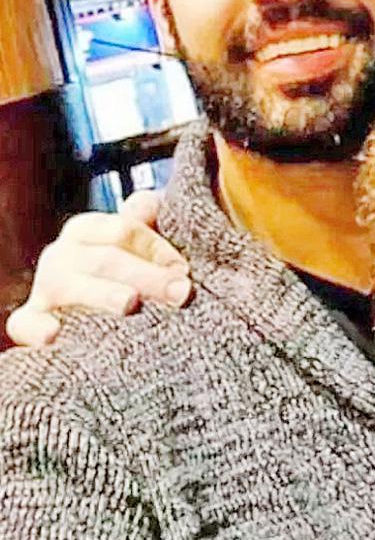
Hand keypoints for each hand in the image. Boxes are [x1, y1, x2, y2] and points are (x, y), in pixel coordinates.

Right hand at [5, 191, 190, 347]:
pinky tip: (55, 335)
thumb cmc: (121, 273)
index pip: (123, 229)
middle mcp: (61, 254)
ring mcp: (44, 288)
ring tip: (131, 303)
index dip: (157, 247)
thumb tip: (149, 204)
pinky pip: (25, 324)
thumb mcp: (134, 243)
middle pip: (106, 260)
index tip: (184, 270)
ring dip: (104, 294)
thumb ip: (146, 219)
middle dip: (147, 276)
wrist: (84, 316)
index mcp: (86, 229)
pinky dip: (38, 329)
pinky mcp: (30, 322)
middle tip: (180, 293)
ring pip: (72, 286)